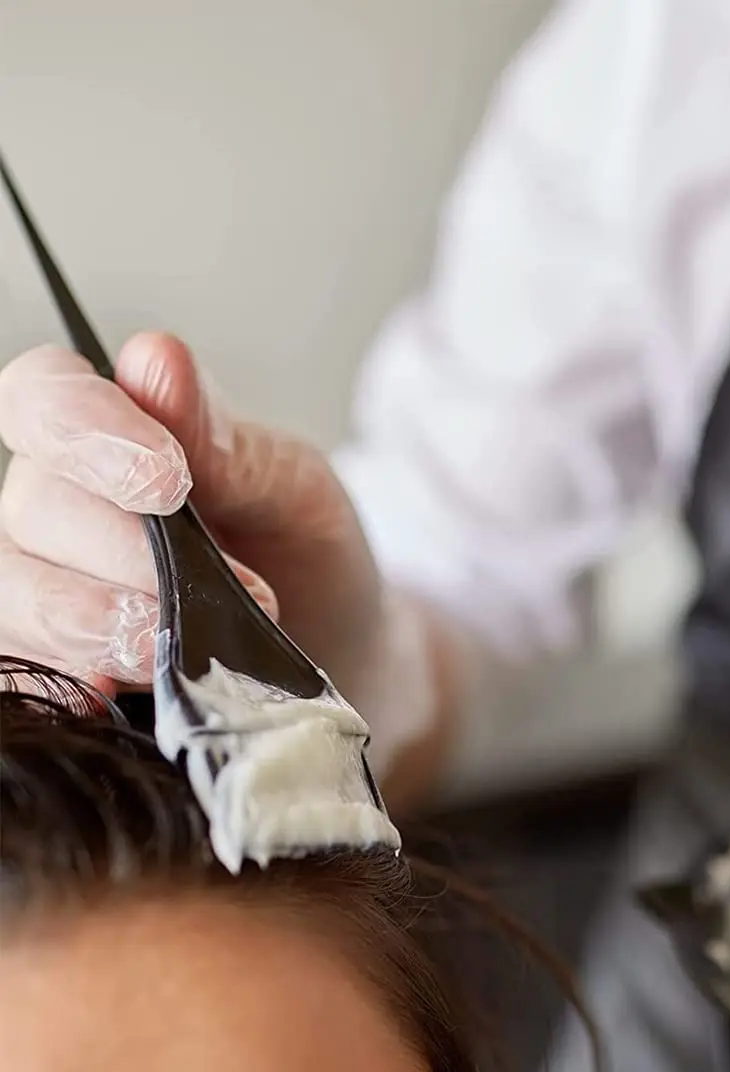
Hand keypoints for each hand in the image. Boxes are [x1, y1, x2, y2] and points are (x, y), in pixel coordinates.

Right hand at [0, 333, 385, 700]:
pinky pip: (27, 671)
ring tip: (183, 644)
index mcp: (113, 433)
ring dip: (101, 623)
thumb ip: (225, 440)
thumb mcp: (294, 489)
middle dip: (126, 551)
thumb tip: (156, 361)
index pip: (44, 396)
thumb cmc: (306, 556)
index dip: (88, 430)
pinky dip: (74, 681)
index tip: (169, 479)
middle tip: (229, 587)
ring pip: (18, 593)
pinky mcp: (60, 667)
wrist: (337, 652)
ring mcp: (51, 588)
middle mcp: (62, 505)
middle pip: (33, 504)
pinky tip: (125, 692)